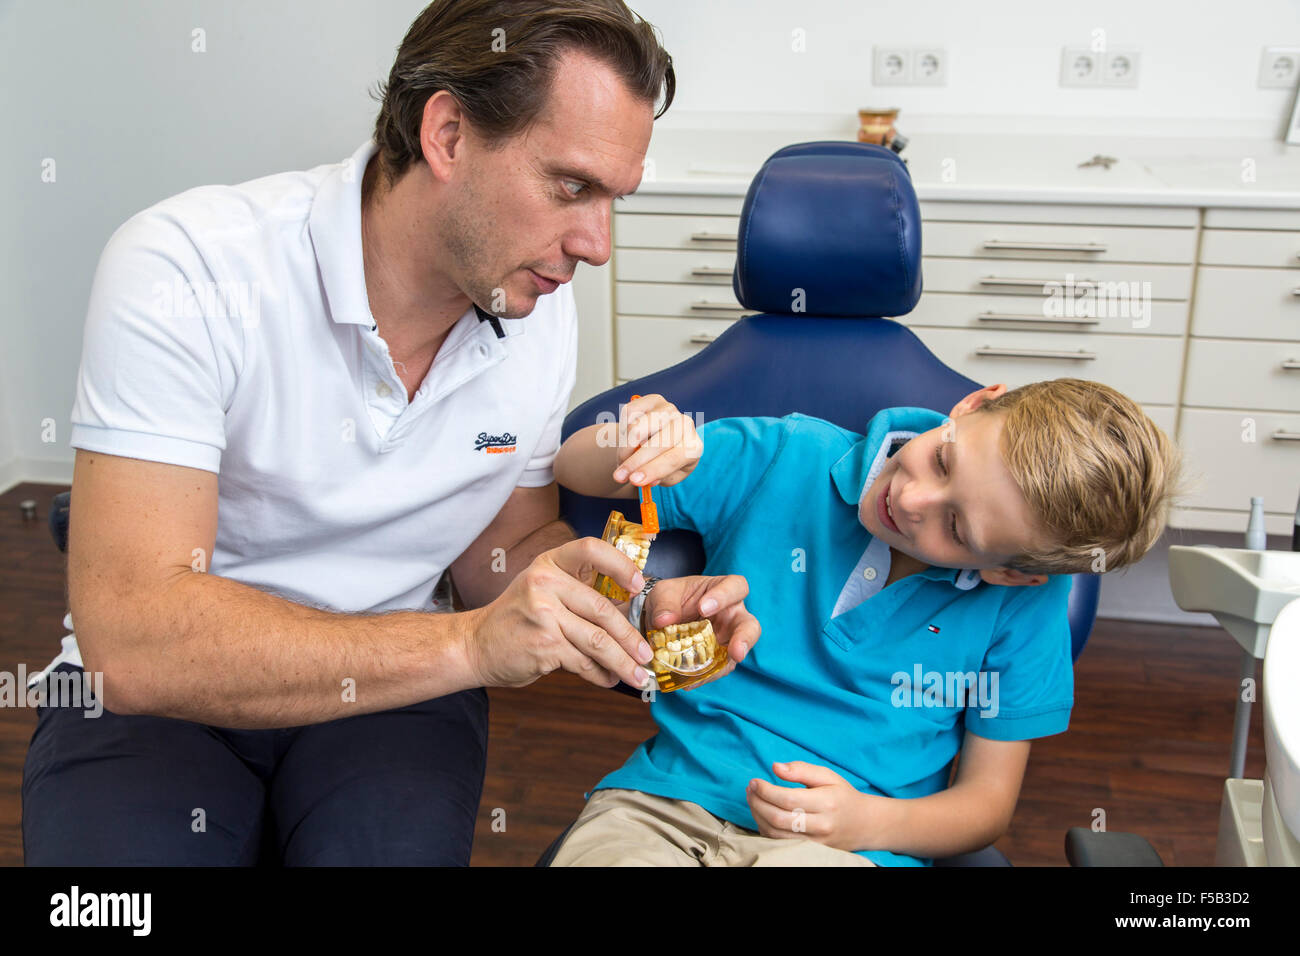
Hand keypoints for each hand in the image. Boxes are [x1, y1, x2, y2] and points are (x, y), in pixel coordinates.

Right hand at [461, 537, 653, 689]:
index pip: (591, 549)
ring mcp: (544, 614)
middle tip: (646, 654)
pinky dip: (600, 674)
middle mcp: (545, 583)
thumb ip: (577, 595)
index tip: (638, 585)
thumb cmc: (517, 619)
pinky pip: (583, 662)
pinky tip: (608, 679)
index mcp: (550, 563)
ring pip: (598, 641)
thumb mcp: (541, 591)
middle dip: (630, 637)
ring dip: (622, 662)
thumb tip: (627, 617)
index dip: (619, 564)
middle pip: (603, 610)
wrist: (475, 645)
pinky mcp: (544, 645)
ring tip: (637, 675)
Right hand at [611, 393, 701, 488]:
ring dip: (625, 447)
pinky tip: (628, 438)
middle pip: (656, 443)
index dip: (652, 470)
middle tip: (618, 476)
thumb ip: (659, 478)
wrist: (662, 441)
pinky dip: (623, 428)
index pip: (673, 459)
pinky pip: (629, 413)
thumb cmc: (666, 462)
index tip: (634, 480)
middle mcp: (685, 424)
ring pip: (639, 427)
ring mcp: (669, 410)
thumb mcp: (668, 477)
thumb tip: (645, 478)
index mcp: (693, 447)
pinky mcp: (653, 399)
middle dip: (634, 462)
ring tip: (623, 459)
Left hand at [643, 574, 759, 689]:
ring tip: (704, 674)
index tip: (704, 608)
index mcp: (722, 589)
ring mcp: (726, 638)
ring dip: (724, 665)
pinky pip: (718, 669)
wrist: (660, 618)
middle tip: (736, 651)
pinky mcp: (717, 657)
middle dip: (745, 639)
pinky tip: (689, 682)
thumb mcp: (663, 593)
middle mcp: (731, 615)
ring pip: (737, 653)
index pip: (736, 587)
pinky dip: (705, 676)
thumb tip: (664, 621)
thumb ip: (665, 604)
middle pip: (750, 625)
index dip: (725, 597)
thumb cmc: (669, 598)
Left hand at [746, 761, 890, 851]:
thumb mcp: (828, 776)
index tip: (754, 781)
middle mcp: (821, 826)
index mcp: (826, 803)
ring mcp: (815, 842)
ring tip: (753, 799)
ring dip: (758, 816)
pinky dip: (765, 828)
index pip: (788, 799)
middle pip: (779, 819)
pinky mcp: (809, 851)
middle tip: (750, 790)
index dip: (766, 790)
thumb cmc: (842, 796)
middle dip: (758, 803)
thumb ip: (801, 769)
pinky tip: (762, 814)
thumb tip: (775, 767)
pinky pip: (779, 842)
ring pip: (776, 834)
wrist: (863, 824)